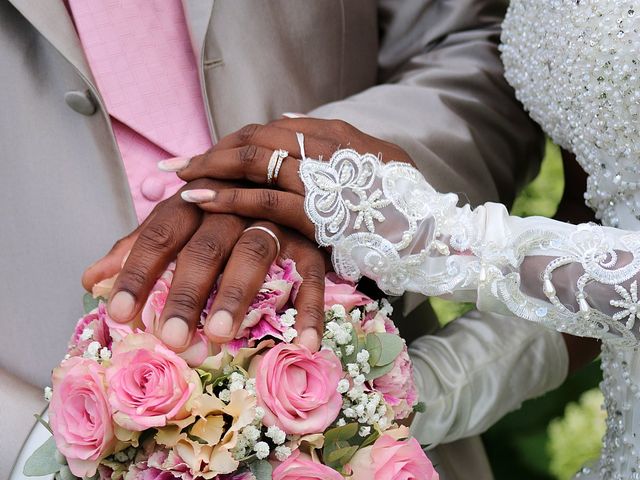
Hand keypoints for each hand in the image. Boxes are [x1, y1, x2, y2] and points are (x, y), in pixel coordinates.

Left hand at [82, 179, 326, 351]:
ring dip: (235, 295)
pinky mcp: (310, 243)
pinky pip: (311, 277)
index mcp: (195, 200)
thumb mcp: (181, 224)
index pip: (160, 234)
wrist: (287, 186)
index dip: (139, 272)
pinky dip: (308, 310)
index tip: (120, 313)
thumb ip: (140, 248)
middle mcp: (234, 205)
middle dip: (186, 292)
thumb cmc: (223, 216)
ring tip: (218, 335)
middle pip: (205, 247)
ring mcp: (275, 222)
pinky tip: (302, 343)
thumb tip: (93, 278)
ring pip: (253, 253)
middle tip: (170, 336)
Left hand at [160, 118, 413, 241]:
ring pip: (256, 159)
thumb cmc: (401, 209)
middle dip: (213, 150)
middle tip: (175, 164)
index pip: (273, 130)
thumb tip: (292, 122)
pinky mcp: (323, 209)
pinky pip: (267, 197)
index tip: (206, 155)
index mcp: (339, 135)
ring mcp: (326, 175)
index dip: (234, 141)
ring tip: (177, 177)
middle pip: (258, 137)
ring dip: (211, 167)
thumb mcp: (371, 169)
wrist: (438, 239)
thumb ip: (332, 150)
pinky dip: (229, 196)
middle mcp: (330, 145)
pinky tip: (199, 198)